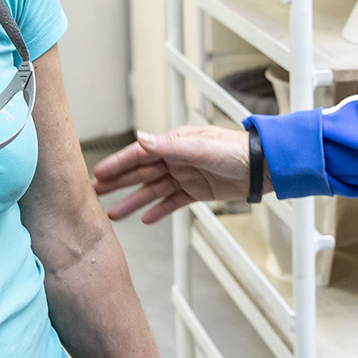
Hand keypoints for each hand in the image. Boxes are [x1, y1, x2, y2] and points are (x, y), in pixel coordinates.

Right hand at [92, 126, 249, 222]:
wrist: (262, 167)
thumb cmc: (235, 150)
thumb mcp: (201, 146)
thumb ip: (170, 146)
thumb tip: (142, 138)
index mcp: (175, 144)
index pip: (140, 154)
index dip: (118, 164)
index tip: (98, 173)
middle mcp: (177, 159)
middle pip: (141, 173)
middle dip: (118, 183)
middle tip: (95, 193)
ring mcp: (185, 176)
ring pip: (153, 191)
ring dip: (134, 201)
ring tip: (114, 214)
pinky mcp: (196, 192)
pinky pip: (172, 202)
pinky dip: (159, 210)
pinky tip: (145, 219)